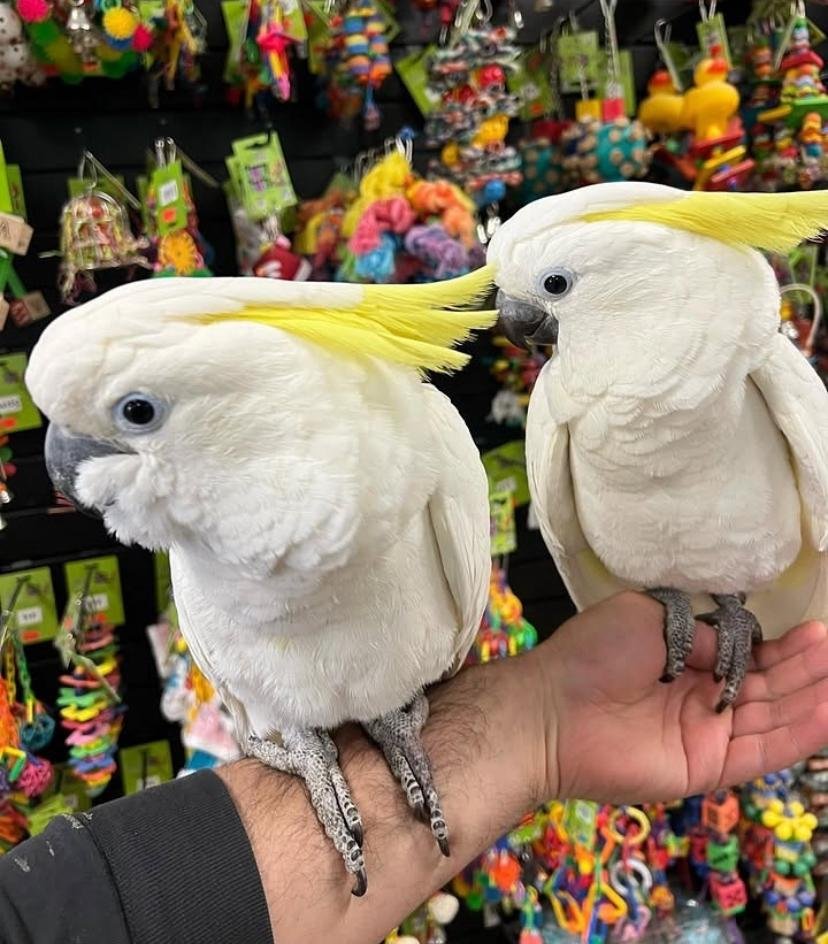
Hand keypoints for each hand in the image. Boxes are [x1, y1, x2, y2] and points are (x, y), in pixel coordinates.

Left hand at [540, 591, 827, 802]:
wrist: (551, 709)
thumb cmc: (591, 655)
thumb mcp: (649, 620)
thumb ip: (701, 633)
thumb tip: (742, 641)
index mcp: (684, 661)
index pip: (746, 657)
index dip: (782, 648)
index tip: (818, 631)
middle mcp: (701, 699)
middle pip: (768, 686)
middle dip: (805, 668)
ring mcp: (706, 735)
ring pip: (773, 717)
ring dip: (812, 697)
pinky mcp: (707, 768)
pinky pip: (762, 751)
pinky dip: (799, 733)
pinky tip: (827, 710)